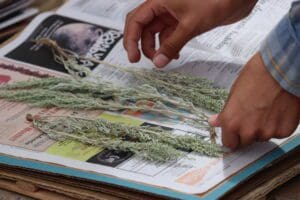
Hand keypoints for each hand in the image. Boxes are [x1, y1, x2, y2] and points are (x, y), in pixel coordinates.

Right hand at [124, 0, 257, 66]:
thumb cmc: (214, 2)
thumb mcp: (189, 26)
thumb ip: (171, 45)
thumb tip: (158, 63)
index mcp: (158, 1)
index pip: (135, 21)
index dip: (131, 40)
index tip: (133, 57)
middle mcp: (162, 7)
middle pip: (142, 27)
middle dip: (140, 44)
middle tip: (140, 60)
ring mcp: (171, 14)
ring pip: (155, 33)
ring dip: (156, 47)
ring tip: (163, 60)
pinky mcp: (181, 20)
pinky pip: (168, 35)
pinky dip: (169, 46)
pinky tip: (175, 55)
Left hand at [209, 53, 299, 149]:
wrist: (281, 70)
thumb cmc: (256, 76)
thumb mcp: (233, 93)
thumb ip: (225, 112)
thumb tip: (215, 121)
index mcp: (231, 122)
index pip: (229, 143)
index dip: (232, 137)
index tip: (235, 133)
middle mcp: (248, 131)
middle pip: (246, 141)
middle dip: (248, 132)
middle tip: (253, 115)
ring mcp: (267, 132)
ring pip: (262, 137)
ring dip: (263, 128)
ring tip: (267, 108)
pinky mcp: (284, 131)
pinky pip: (278, 133)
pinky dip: (278, 125)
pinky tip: (278, 110)